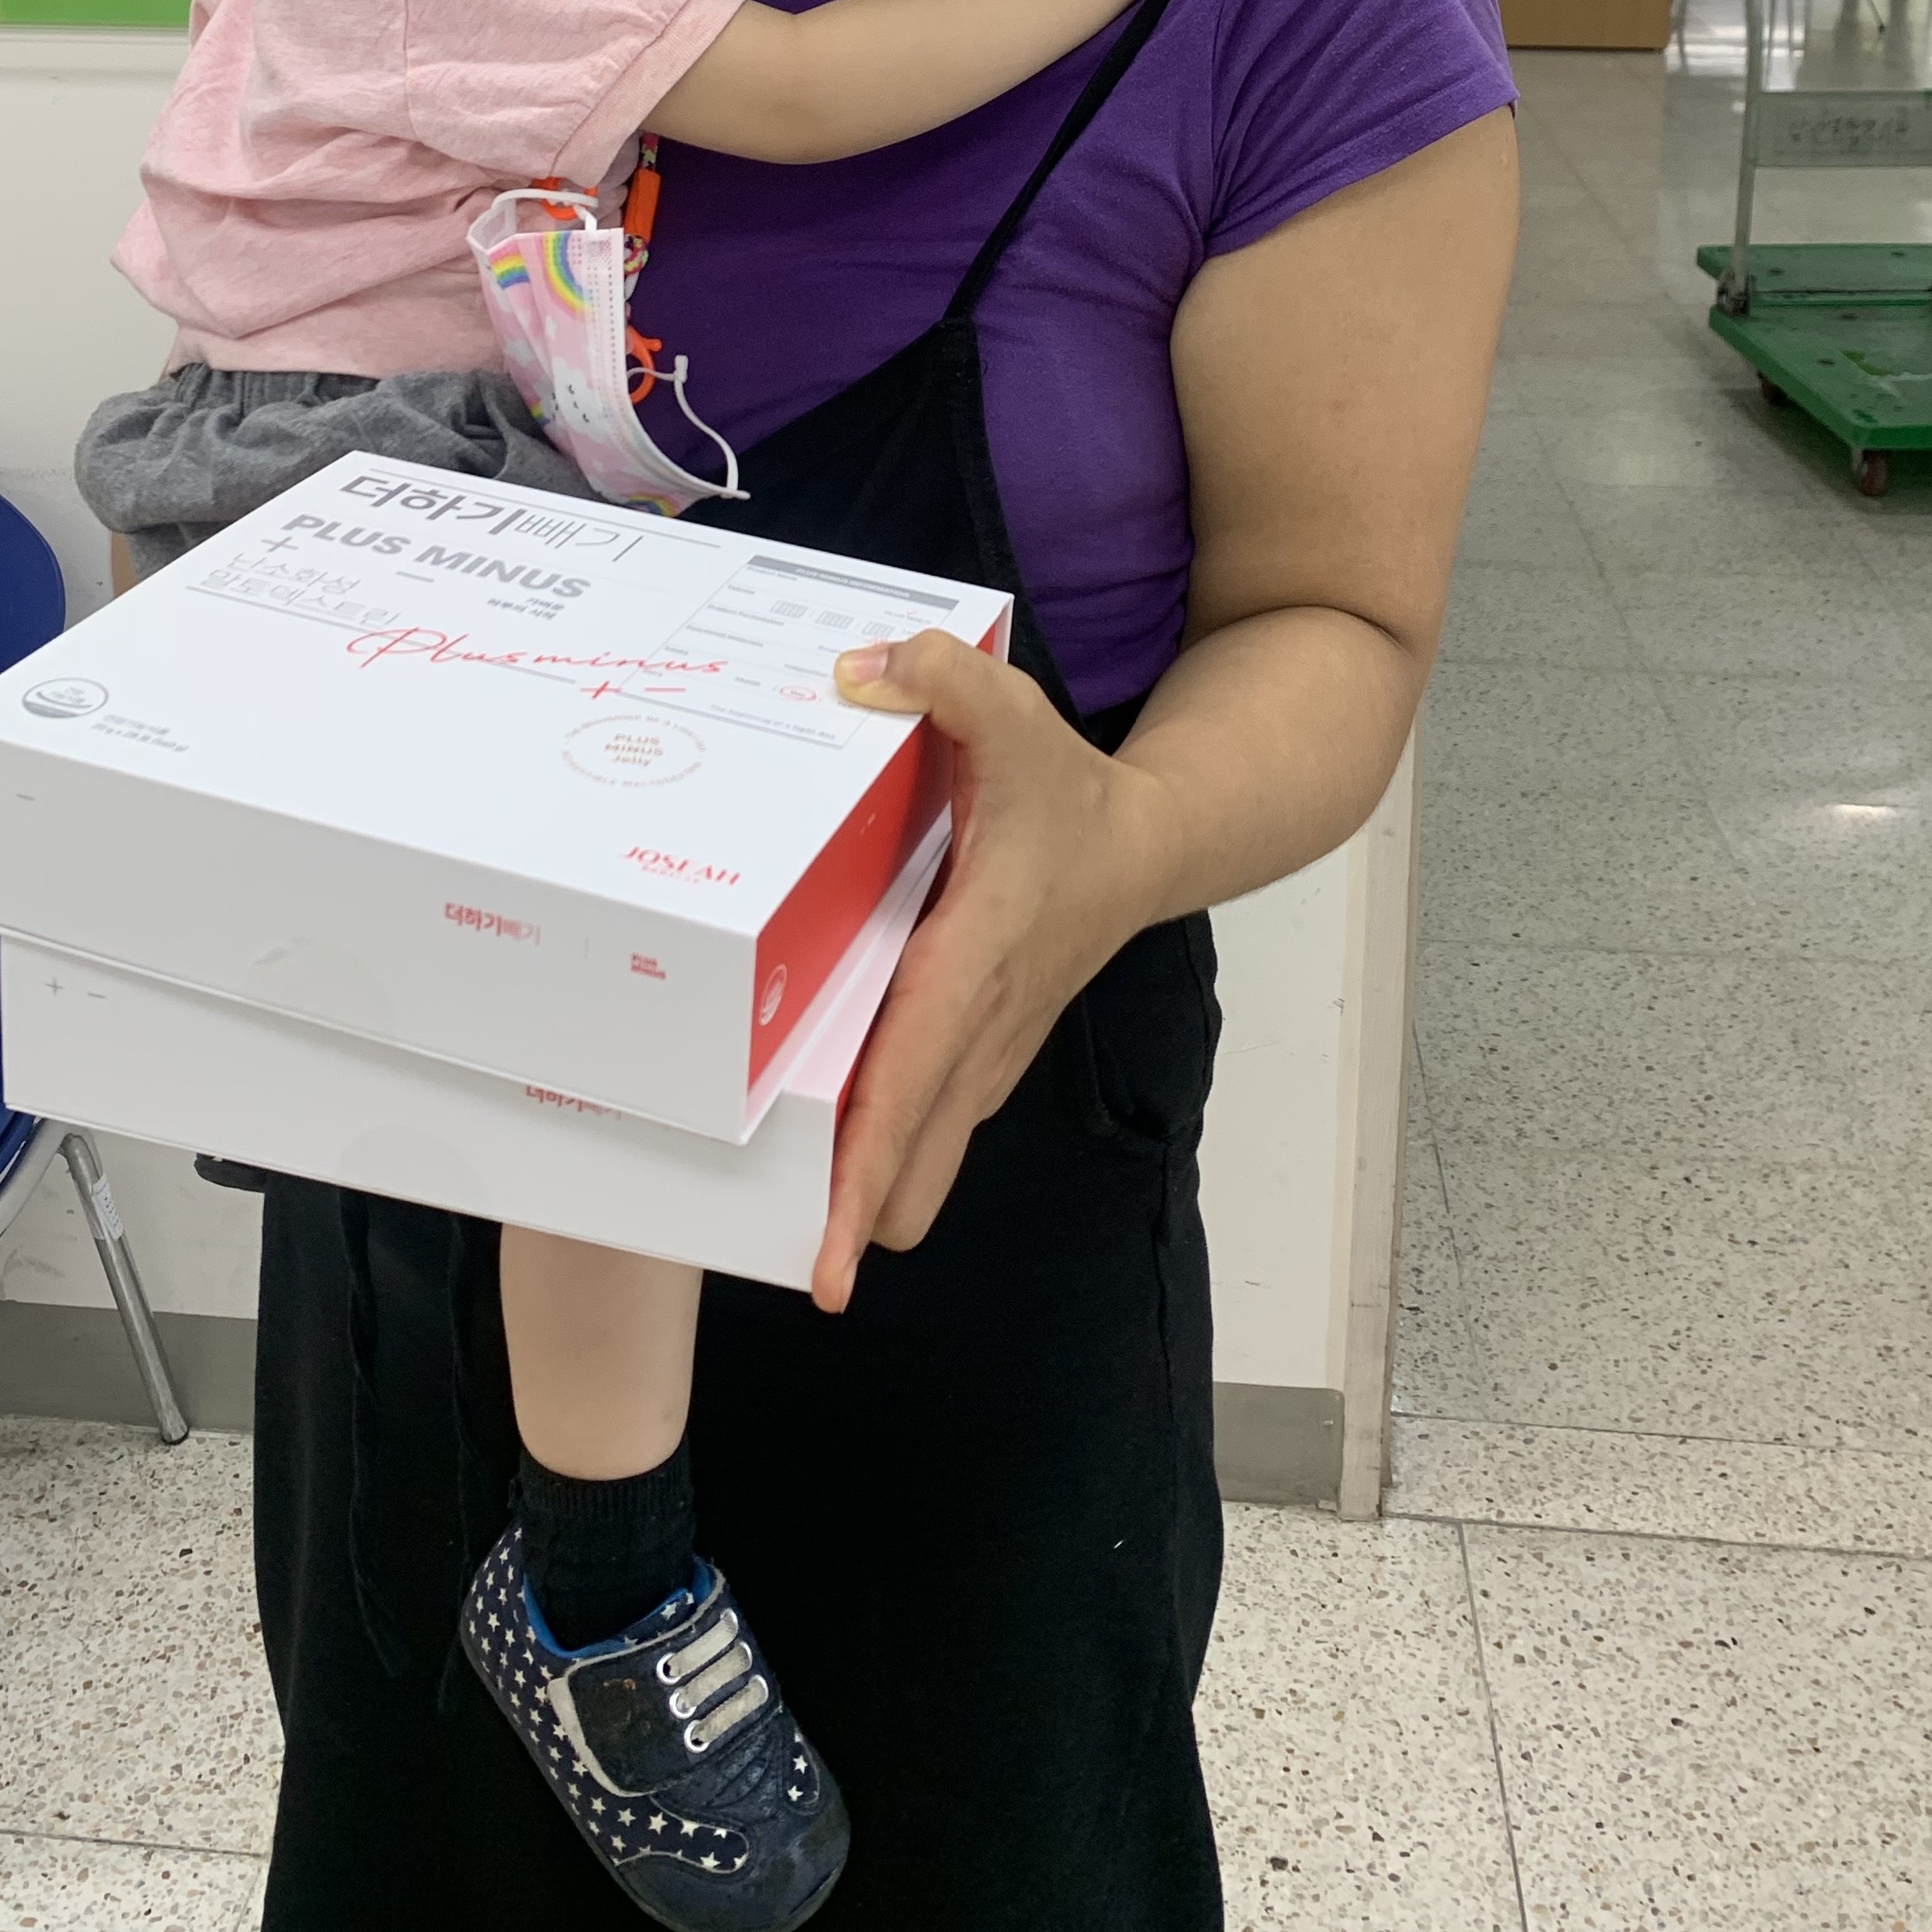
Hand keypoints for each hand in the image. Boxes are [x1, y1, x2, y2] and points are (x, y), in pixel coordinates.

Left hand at [812, 631, 1169, 1312]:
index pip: (910, 1087)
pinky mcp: (982, 1049)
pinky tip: (821, 1147)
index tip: (831, 1263)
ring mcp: (986, 1049)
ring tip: (783, 1223)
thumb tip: (862, 668)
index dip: (866, 1178)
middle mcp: (980, 1027)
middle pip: (913, 1161)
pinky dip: (883, 1147)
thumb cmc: (1073, 794)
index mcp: (976, 964)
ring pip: (921, 1152)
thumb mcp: (1014, 717)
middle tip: (779, 1255)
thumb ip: (943, 681)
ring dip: (866, 1187)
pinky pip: (924, 1121)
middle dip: (851, 1216)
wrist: (1152, 844)